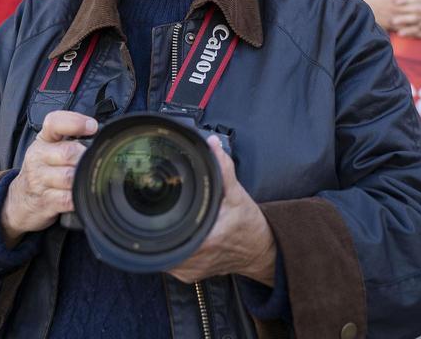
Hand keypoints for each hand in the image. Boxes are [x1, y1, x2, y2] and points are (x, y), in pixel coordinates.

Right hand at [1, 111, 97, 247]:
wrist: (19, 200)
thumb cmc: (42, 170)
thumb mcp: (50, 148)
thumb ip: (70, 138)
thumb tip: (100, 136)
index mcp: (43, 140)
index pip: (54, 122)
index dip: (75, 122)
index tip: (93, 126)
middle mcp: (38, 157)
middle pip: (67, 152)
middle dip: (85, 157)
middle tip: (94, 160)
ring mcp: (39, 180)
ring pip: (69, 177)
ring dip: (82, 177)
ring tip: (89, 177)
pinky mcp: (45, 201)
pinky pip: (68, 199)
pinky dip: (79, 197)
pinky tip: (82, 193)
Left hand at [166, 136, 275, 285]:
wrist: (261, 250)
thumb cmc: (249, 224)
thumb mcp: (238, 193)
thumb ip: (223, 168)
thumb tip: (212, 145)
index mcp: (206, 239)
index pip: (169, 234)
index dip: (159, 221)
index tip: (158, 209)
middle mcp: (197, 259)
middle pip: (162, 243)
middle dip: (159, 226)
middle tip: (163, 211)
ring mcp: (191, 270)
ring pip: (163, 255)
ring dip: (162, 239)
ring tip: (169, 222)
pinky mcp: (190, 275)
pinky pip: (169, 262)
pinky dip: (169, 248)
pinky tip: (175, 235)